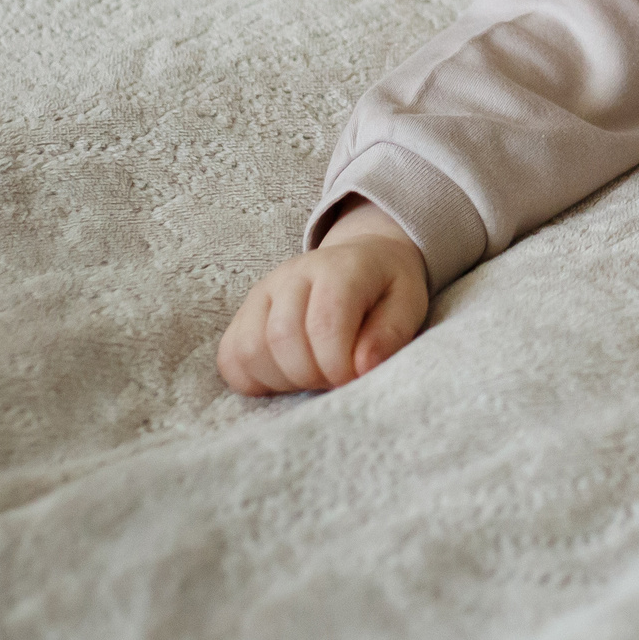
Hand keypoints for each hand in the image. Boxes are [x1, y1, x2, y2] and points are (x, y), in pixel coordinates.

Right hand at [218, 199, 428, 395]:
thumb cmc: (386, 288)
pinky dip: (254, 379)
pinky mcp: (244, 313)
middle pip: (282, 339)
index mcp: (338, 268)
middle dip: (312, 376)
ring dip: (283, 380)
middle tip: (336, 379)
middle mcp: (292, 274)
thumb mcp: (408, 303)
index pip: (324, 325)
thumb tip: (362, 367)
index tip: (356, 378)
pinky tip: (286, 377)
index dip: (339, 366)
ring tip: (313, 376)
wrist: (361, 259)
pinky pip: (230, 356)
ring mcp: (262, 292)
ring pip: (249, 349)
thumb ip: (390, 334)